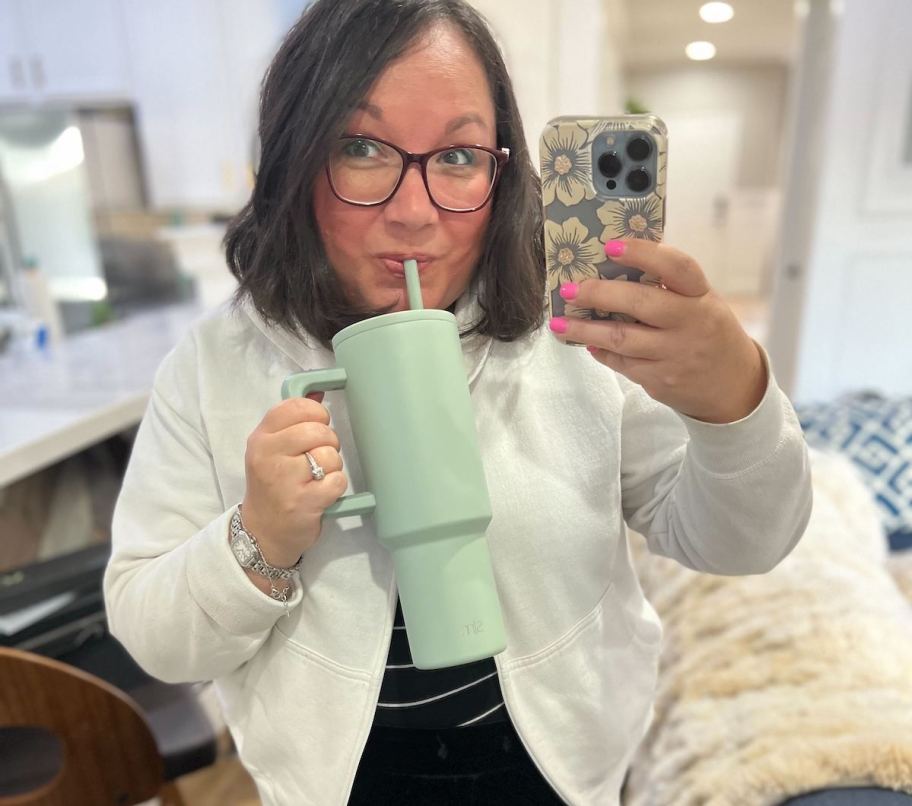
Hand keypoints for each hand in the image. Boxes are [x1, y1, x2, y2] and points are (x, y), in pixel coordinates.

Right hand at [241, 393, 346, 565]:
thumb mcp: (272, 449)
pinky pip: (337, 481)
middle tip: (319, 457)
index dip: (316, 414)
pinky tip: (322, 493)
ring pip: (330, 456)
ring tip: (318, 477)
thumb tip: (319, 390)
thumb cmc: (273, 485)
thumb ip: (294, 419)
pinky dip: (336, 487)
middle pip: (317, 431)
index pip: (296, 406)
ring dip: (332, 467)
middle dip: (328, 442)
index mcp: (261, 438)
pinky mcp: (303, 503)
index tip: (317, 426)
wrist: (263, 532)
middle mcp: (268, 456)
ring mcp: (284, 480)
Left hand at [551, 239, 766, 423]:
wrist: (734, 387)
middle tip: (570, 289)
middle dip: (600, 294)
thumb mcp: (701, 302)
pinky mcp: (660, 381)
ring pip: (622, 340)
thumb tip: (613, 266)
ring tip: (559, 324)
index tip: (611, 247)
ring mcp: (675, 356)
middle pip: (641, 303)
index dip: (644, 254)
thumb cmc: (708, 332)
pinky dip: (601, 352)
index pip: (676, 267)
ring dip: (585, 331)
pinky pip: (622, 364)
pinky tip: (586, 344)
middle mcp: (691, 325)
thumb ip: (668, 286)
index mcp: (702, 297)